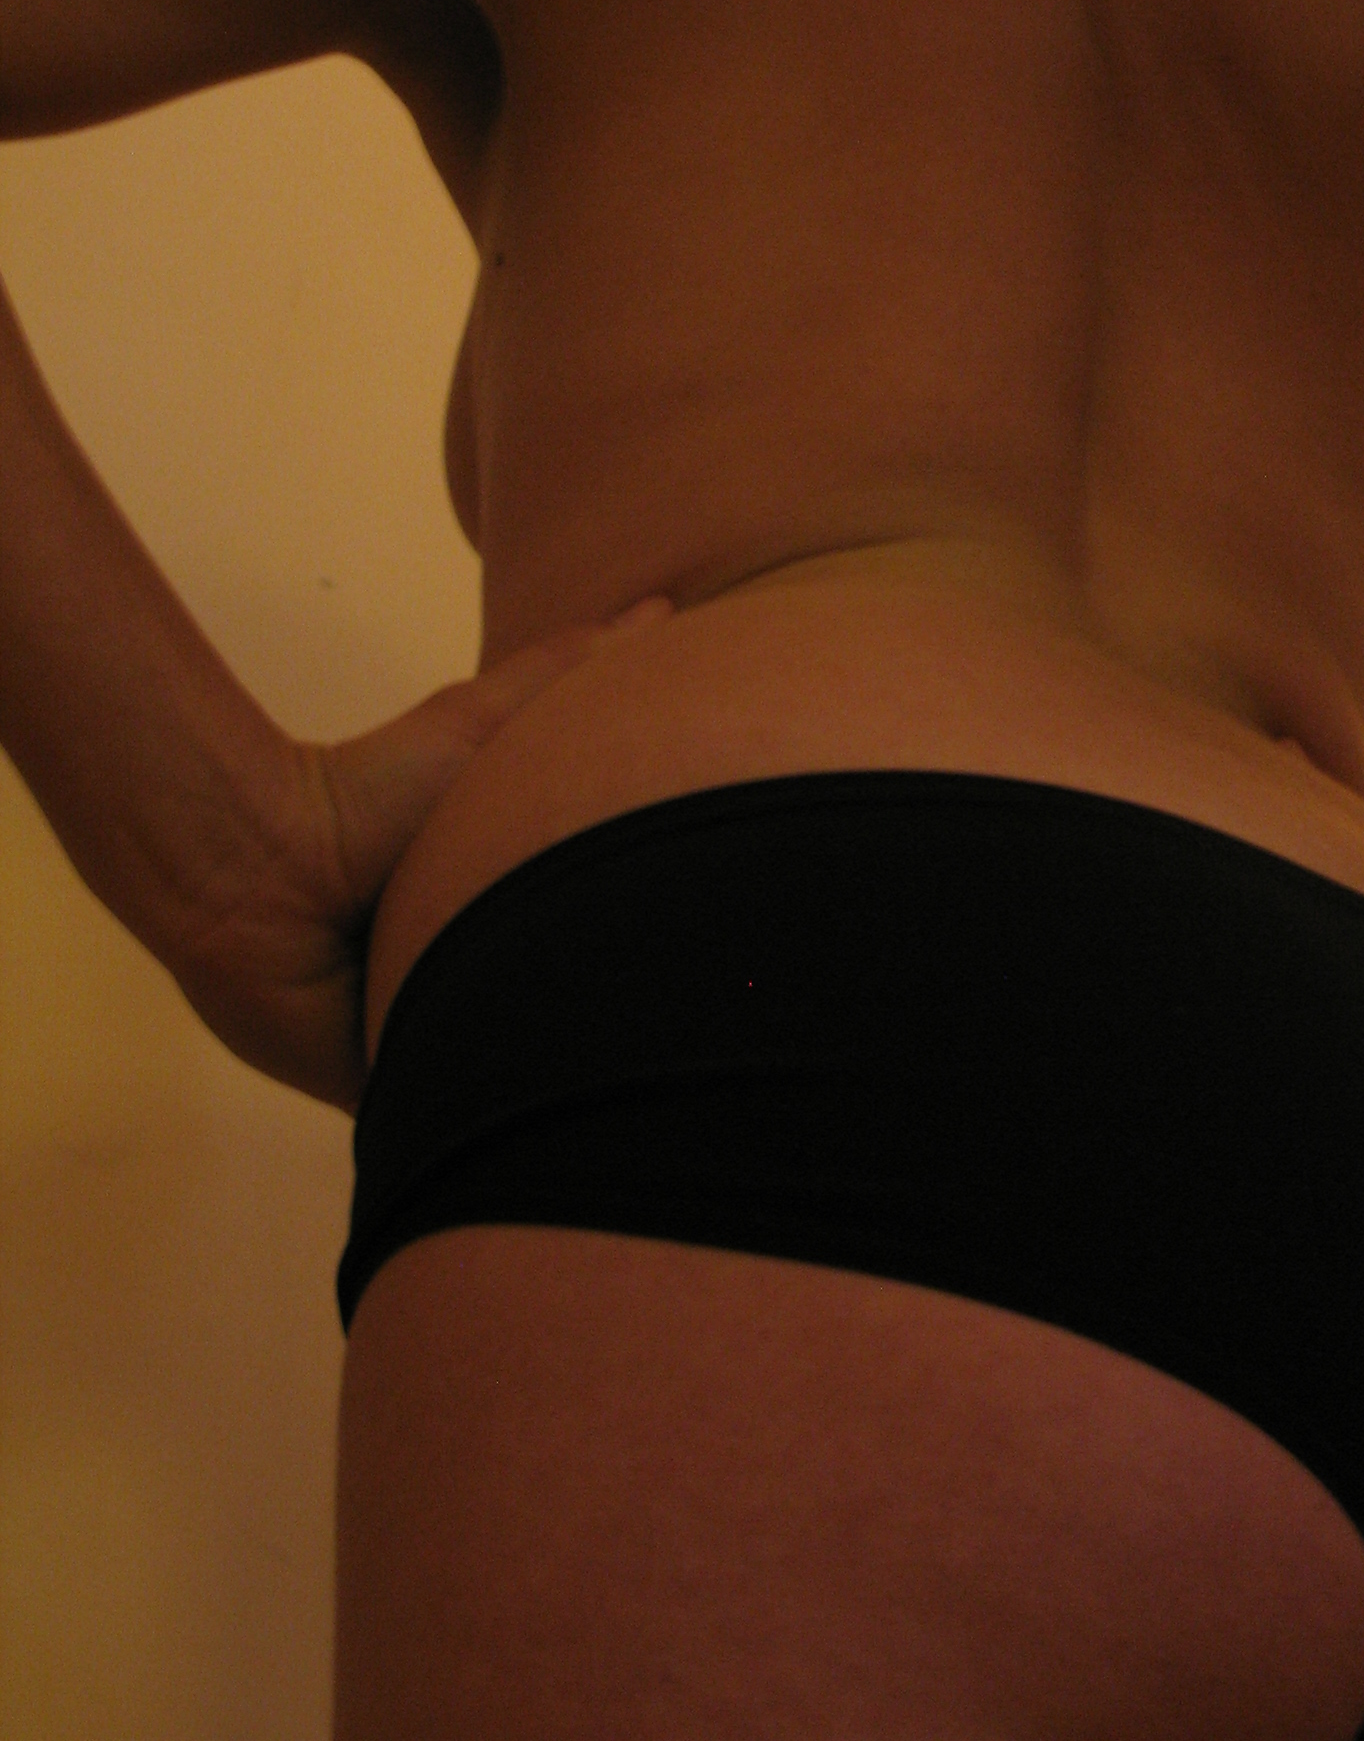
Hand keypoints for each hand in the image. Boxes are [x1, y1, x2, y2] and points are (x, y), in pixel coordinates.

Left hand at [171, 598, 674, 1113]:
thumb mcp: (489, 725)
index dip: (648, 950)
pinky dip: (479, 1131)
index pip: (595, 949)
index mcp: (506, 916)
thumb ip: (567, 676)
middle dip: (609, 1023)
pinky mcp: (380, 1100)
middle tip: (697, 1035)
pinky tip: (542, 1133)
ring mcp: (428, 1048)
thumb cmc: (370, 792)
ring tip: (636, 1092)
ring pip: (506, 1083)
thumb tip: (663, 607)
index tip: (724, 949)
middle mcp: (471, 985)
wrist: (262, 865)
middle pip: (559, 1023)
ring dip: (548, 1085)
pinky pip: (442, 1131)